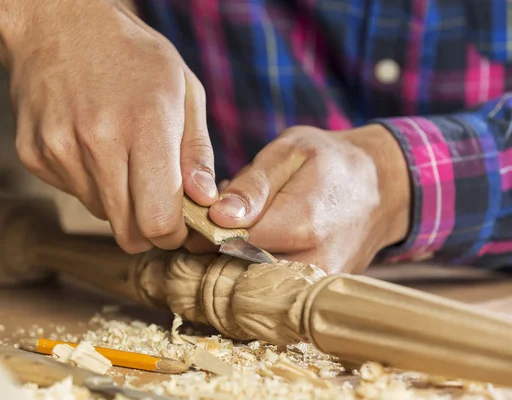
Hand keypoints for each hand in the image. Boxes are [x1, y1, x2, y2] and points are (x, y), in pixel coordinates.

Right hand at [0, 0, 216, 252]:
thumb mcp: (183, 90)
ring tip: (123, 157)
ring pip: (101, 214)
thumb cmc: (132, 55)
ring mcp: (59, 149)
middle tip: (158, 203)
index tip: (180, 224)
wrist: (57, 23)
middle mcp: (98, 142)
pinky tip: (93, 145)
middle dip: (150, 229)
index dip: (173, 234)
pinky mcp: (33, 155)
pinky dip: (91, 182)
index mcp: (145, 124)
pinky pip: (74, 193)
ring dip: (120, 201)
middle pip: (128, 232)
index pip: (158, 220)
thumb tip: (205, 201)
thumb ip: (197, 152)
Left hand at [185, 125, 410, 273]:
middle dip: (221, 245)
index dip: (208, 230)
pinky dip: (256, 267)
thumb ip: (252, 185)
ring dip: (237, 257)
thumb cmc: (332, 163)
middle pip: (239, 267)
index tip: (202, 213)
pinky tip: (263, 242)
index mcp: (302, 223)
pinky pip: (271, 288)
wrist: (382, 188)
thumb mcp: (290, 152)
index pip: (231, 242)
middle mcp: (311, 262)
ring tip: (248, 227)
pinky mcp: (317, 292)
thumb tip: (218, 217)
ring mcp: (317, 283)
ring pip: (251, 281)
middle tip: (225, 218)